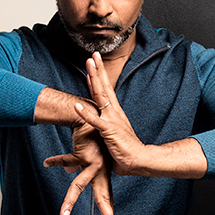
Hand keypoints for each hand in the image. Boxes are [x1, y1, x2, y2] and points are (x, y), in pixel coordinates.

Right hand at [43, 120, 119, 214]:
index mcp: (102, 173)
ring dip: (69, 202)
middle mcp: (100, 171)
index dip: (109, 212)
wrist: (93, 116)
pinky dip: (55, 161)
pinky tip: (47, 163)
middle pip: (103, 197)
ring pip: (79, 187)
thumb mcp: (85, 153)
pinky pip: (66, 161)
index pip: (106, 195)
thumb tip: (69, 171)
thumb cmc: (91, 135)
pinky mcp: (84, 156)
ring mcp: (93, 165)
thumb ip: (77, 164)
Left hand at [75, 52, 147, 175]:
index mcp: (115, 112)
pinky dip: (85, 113)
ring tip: (88, 67)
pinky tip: (76, 105)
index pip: (106, 90)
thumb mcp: (113, 134)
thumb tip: (98, 125)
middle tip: (93, 55)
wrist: (138, 160)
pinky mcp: (109, 131)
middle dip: (98, 70)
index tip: (93, 64)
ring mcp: (111, 120)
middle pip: (104, 87)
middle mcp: (114, 112)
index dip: (98, 76)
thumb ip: (104, 127)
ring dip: (93, 81)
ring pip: (100, 96)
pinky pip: (95, 121)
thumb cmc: (125, 150)